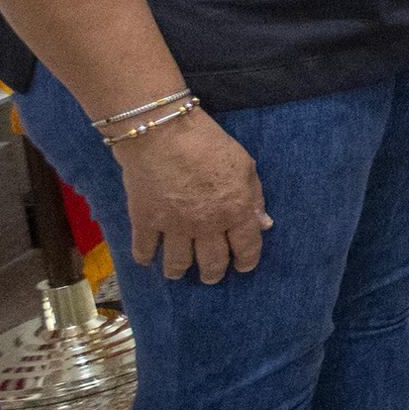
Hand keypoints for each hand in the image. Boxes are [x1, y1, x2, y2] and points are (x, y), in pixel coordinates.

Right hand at [116, 112, 269, 283]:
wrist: (162, 132)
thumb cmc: (209, 142)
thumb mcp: (245, 165)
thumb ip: (254, 196)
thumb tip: (264, 224)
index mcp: (236, 211)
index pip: (246, 247)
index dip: (246, 261)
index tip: (243, 267)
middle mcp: (207, 225)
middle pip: (212, 262)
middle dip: (213, 273)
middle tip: (211, 276)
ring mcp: (174, 226)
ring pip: (178, 263)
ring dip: (179, 271)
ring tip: (178, 273)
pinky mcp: (145, 221)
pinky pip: (144, 250)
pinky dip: (145, 258)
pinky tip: (147, 260)